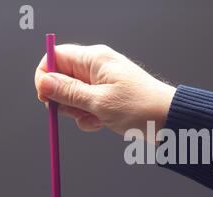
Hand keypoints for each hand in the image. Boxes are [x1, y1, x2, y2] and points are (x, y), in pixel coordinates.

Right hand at [34, 44, 175, 135]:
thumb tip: (43, 83)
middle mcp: (97, 67)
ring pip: (74, 96)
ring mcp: (103, 83)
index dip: (45, 76)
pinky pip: (87, 106)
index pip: (55, 57)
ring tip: (96, 118)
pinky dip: (90, 117)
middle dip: (64, 100)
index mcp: (94, 59)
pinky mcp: (108, 97)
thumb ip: (68, 92)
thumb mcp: (99, 102)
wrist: (169, 120)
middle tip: (78, 111)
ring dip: (78, 112)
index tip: (47, 98)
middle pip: (62, 78)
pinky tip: (101, 123)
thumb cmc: (140, 108)